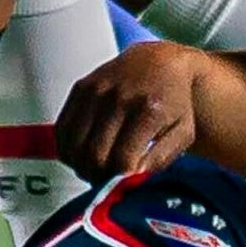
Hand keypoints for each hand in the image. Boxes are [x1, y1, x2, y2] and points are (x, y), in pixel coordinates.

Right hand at [57, 43, 212, 180]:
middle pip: (95, 156)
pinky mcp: (81, 87)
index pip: (122, 160)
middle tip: (108, 182)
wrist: (159, 62)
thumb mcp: (182, 132)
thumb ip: (161, 159)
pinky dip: (68, 149)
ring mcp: (97, 90)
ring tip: (96, 170)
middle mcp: (119, 97)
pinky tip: (82, 154)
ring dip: (82, 166)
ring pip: (74, 145)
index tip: (125, 184)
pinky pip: (63, 129)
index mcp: (148, 110)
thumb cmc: (174, 102)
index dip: (121, 181)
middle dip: (100, 178)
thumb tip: (132, 181)